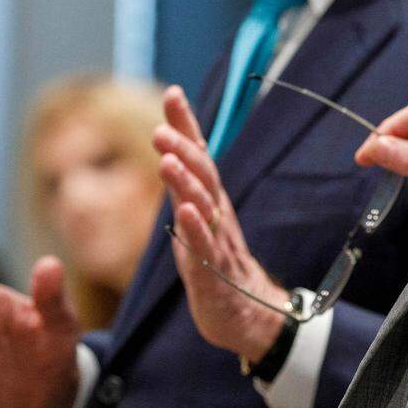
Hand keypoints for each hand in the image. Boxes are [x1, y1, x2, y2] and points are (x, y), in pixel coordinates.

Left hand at [153, 86, 288, 362]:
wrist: (247, 313)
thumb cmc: (216, 260)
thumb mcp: (195, 216)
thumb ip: (183, 181)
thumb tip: (169, 142)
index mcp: (210, 198)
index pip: (198, 154)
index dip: (186, 124)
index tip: (174, 93)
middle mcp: (216, 213)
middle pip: (203, 174)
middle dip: (183, 149)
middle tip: (160, 130)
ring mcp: (217, 241)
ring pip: (204, 206)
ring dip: (186, 182)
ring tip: (167, 161)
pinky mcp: (213, 272)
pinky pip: (204, 248)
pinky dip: (195, 229)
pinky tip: (185, 212)